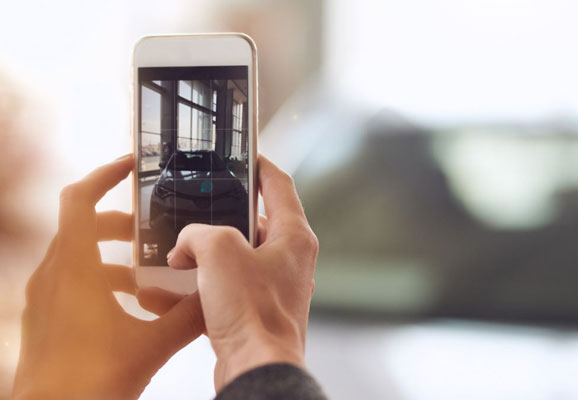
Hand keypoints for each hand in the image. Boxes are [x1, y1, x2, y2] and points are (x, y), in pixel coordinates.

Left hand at [13, 155, 204, 399]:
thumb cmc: (87, 383)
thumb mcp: (152, 344)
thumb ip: (190, 317)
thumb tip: (217, 299)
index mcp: (74, 269)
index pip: (80, 199)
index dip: (105, 175)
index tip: (130, 166)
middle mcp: (52, 275)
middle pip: (82, 225)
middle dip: (120, 223)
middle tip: (150, 229)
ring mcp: (43, 297)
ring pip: (76, 254)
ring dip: (111, 255)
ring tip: (144, 274)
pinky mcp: (44, 316)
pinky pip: (69, 279)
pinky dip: (98, 278)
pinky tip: (126, 306)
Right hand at [166, 155, 318, 390]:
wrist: (255, 368)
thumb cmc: (253, 314)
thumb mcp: (219, 253)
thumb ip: (199, 234)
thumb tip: (186, 245)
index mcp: (294, 237)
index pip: (280, 185)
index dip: (260, 165)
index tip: (245, 155)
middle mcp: (289, 259)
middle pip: (256, 222)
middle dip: (223, 216)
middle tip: (200, 208)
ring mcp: (274, 285)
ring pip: (237, 256)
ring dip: (207, 254)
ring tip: (180, 250)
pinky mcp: (255, 309)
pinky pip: (225, 287)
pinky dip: (201, 285)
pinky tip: (169, 288)